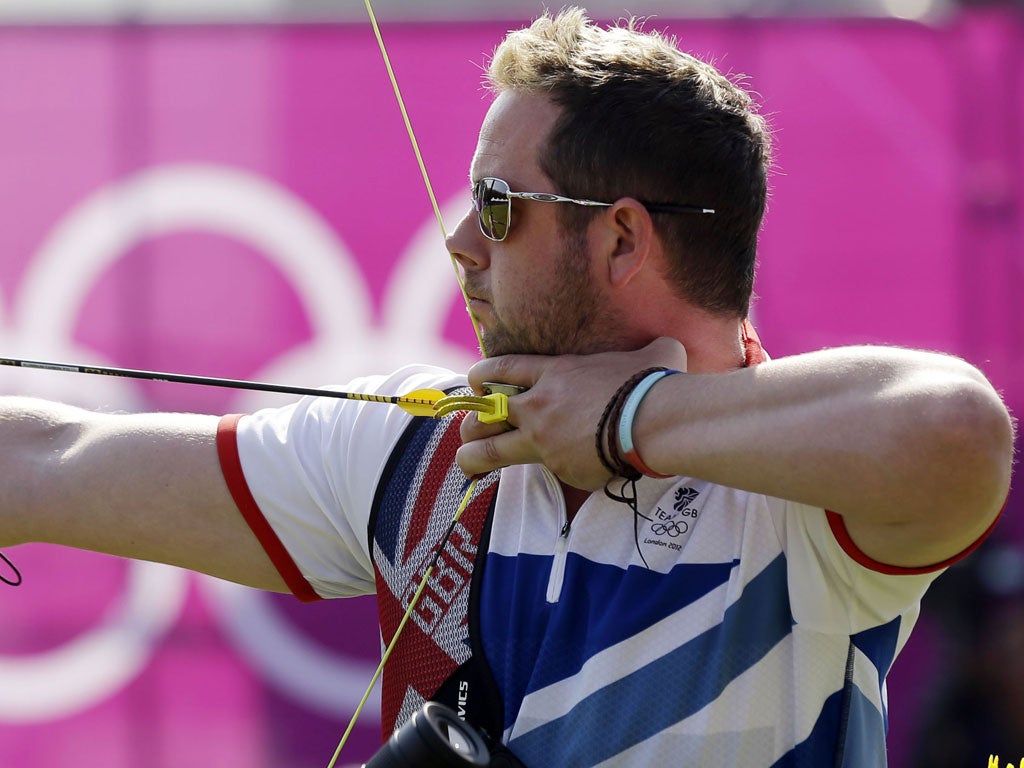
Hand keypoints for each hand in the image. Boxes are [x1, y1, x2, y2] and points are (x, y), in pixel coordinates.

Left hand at [456, 337, 687, 489]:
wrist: (655, 421)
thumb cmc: (654, 383)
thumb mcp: (651, 353)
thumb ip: (647, 351)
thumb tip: (667, 347)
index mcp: (554, 373)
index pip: (500, 369)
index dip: (481, 376)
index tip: (475, 385)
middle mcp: (539, 406)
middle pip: (483, 416)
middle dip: (470, 426)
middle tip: (470, 433)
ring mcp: (544, 440)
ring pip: (490, 452)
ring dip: (473, 460)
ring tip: (467, 467)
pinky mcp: (560, 468)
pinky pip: (550, 472)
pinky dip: (557, 472)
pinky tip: (574, 471)